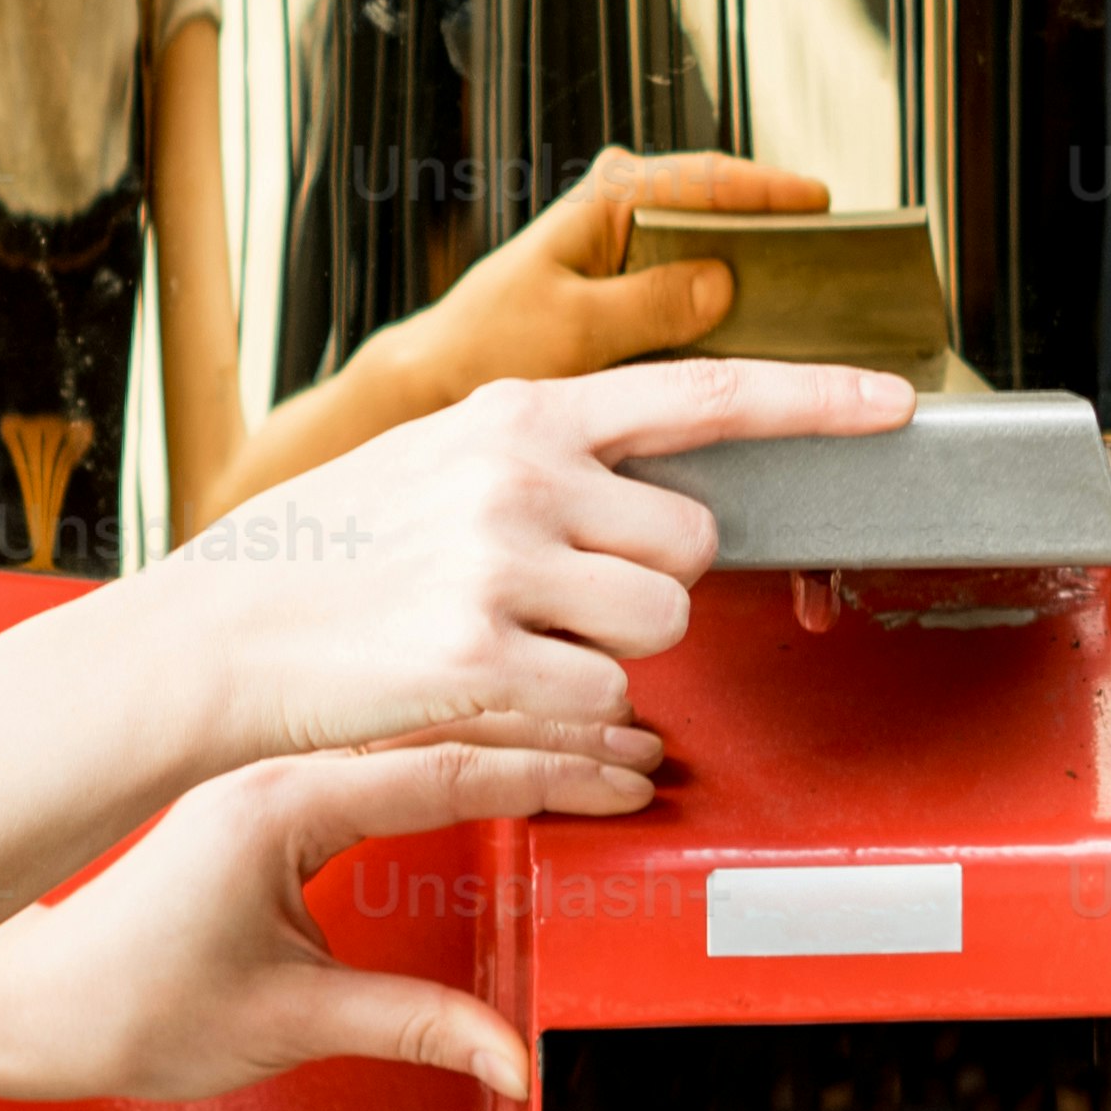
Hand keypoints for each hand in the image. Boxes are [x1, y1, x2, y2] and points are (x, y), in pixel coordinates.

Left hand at [0, 738, 641, 1104]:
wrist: (39, 1000)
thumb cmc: (132, 1007)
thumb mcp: (287, 1026)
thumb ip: (410, 1028)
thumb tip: (511, 1056)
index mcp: (282, 806)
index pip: (447, 770)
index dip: (551, 774)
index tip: (627, 778)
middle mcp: (279, 771)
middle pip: (443, 728)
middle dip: (553, 736)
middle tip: (644, 745)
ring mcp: (275, 772)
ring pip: (418, 726)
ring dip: (512, 729)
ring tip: (601, 735)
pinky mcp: (273, 791)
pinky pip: (386, 748)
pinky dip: (460, 745)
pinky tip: (511, 745)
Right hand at [132, 353, 908, 765]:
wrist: (215, 637)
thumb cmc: (327, 555)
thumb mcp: (434, 456)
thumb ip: (544, 454)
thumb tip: (646, 473)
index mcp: (519, 413)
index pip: (699, 392)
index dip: (811, 400)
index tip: (895, 401)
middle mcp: (521, 474)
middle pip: (697, 543)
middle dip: (649, 583)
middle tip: (553, 599)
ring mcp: (501, 564)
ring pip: (660, 628)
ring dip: (609, 654)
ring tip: (509, 642)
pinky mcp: (481, 658)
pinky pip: (602, 704)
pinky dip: (563, 719)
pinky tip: (485, 692)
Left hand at [381, 151, 812, 395]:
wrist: (446, 380)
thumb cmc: (490, 345)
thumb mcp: (573, 327)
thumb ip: (648, 303)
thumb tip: (723, 282)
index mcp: (611, 196)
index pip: (708, 178)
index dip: (771, 190)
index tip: (824, 205)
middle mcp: (631, 210)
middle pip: (728, 213)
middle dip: (780, 238)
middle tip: (840, 270)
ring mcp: (640, 249)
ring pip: (723, 254)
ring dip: (763, 279)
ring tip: (817, 307)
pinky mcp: (643, 292)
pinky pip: (706, 292)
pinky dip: (736, 311)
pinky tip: (768, 341)